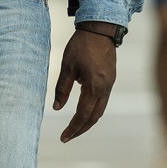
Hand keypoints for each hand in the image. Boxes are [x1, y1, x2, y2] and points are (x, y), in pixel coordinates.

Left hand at [52, 27, 115, 142]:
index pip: (83, 115)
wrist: (100, 30)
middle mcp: (105, 89)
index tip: (63, 137)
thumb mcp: (67, 66)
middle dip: (80, 129)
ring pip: (99, 110)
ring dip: (87, 121)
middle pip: (94, 117)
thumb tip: (56, 108)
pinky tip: (82, 109)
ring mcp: (109, 85)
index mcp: (94, 87)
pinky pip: (102, 101)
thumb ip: (62, 88)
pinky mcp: (110, 80)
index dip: (73, 128)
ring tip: (74, 127)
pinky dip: (92, 110)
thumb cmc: (81, 46)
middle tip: (67, 137)